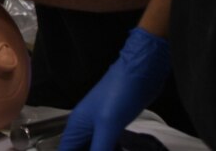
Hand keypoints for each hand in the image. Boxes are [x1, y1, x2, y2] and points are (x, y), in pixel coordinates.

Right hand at [57, 27, 170, 150]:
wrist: (139, 73)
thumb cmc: (119, 96)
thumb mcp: (108, 126)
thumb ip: (100, 149)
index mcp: (76, 125)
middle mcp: (85, 126)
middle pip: (80, 149)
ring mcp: (100, 124)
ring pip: (94, 147)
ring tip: (116, 150)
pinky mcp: (114, 124)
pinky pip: (107, 144)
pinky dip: (111, 150)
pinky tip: (120, 150)